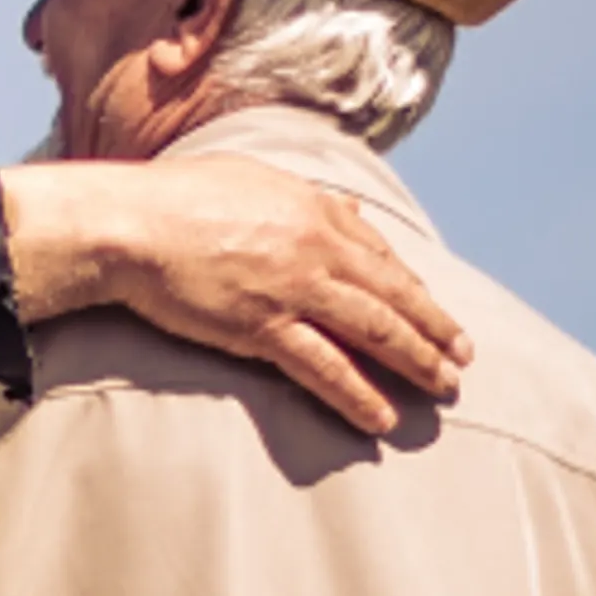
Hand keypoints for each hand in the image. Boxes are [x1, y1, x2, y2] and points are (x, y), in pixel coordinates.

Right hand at [1, 157, 469, 433]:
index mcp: (314, 209)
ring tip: (444, 388)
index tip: (434, 311)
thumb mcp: (252, 178)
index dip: (413, 288)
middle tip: (464, 357)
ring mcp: (293, 288)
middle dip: (436, 328)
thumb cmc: (177, 197)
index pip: (380, 254)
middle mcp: (315, 247)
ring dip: (417, 361)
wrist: (131, 225)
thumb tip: (344, 208)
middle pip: (393, 294)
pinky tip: (382, 417)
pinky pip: (324, 368)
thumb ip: (303, 197)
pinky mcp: (263, 327)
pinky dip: (358, 394)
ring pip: (374, 330)